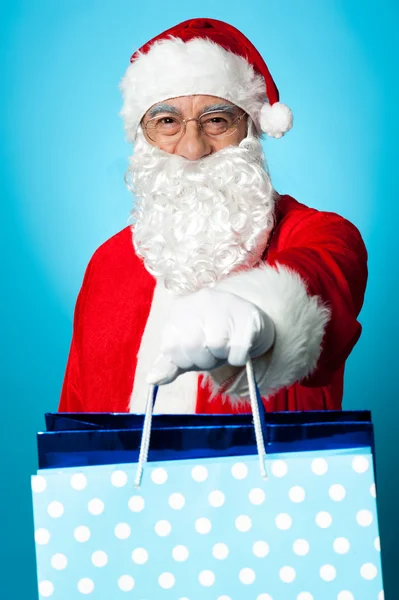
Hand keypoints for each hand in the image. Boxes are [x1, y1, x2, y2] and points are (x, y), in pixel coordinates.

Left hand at [147, 288, 274, 384]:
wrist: (249, 319)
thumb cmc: (213, 336)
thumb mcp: (187, 349)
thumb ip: (170, 364)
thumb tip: (152, 380)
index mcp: (180, 309)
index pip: (171, 346)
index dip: (184, 360)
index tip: (195, 355)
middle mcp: (200, 301)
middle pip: (192, 345)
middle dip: (203, 360)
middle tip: (213, 354)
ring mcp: (226, 304)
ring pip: (215, 345)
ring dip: (221, 358)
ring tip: (226, 349)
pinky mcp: (248, 316)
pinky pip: (238, 350)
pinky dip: (239, 358)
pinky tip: (240, 348)